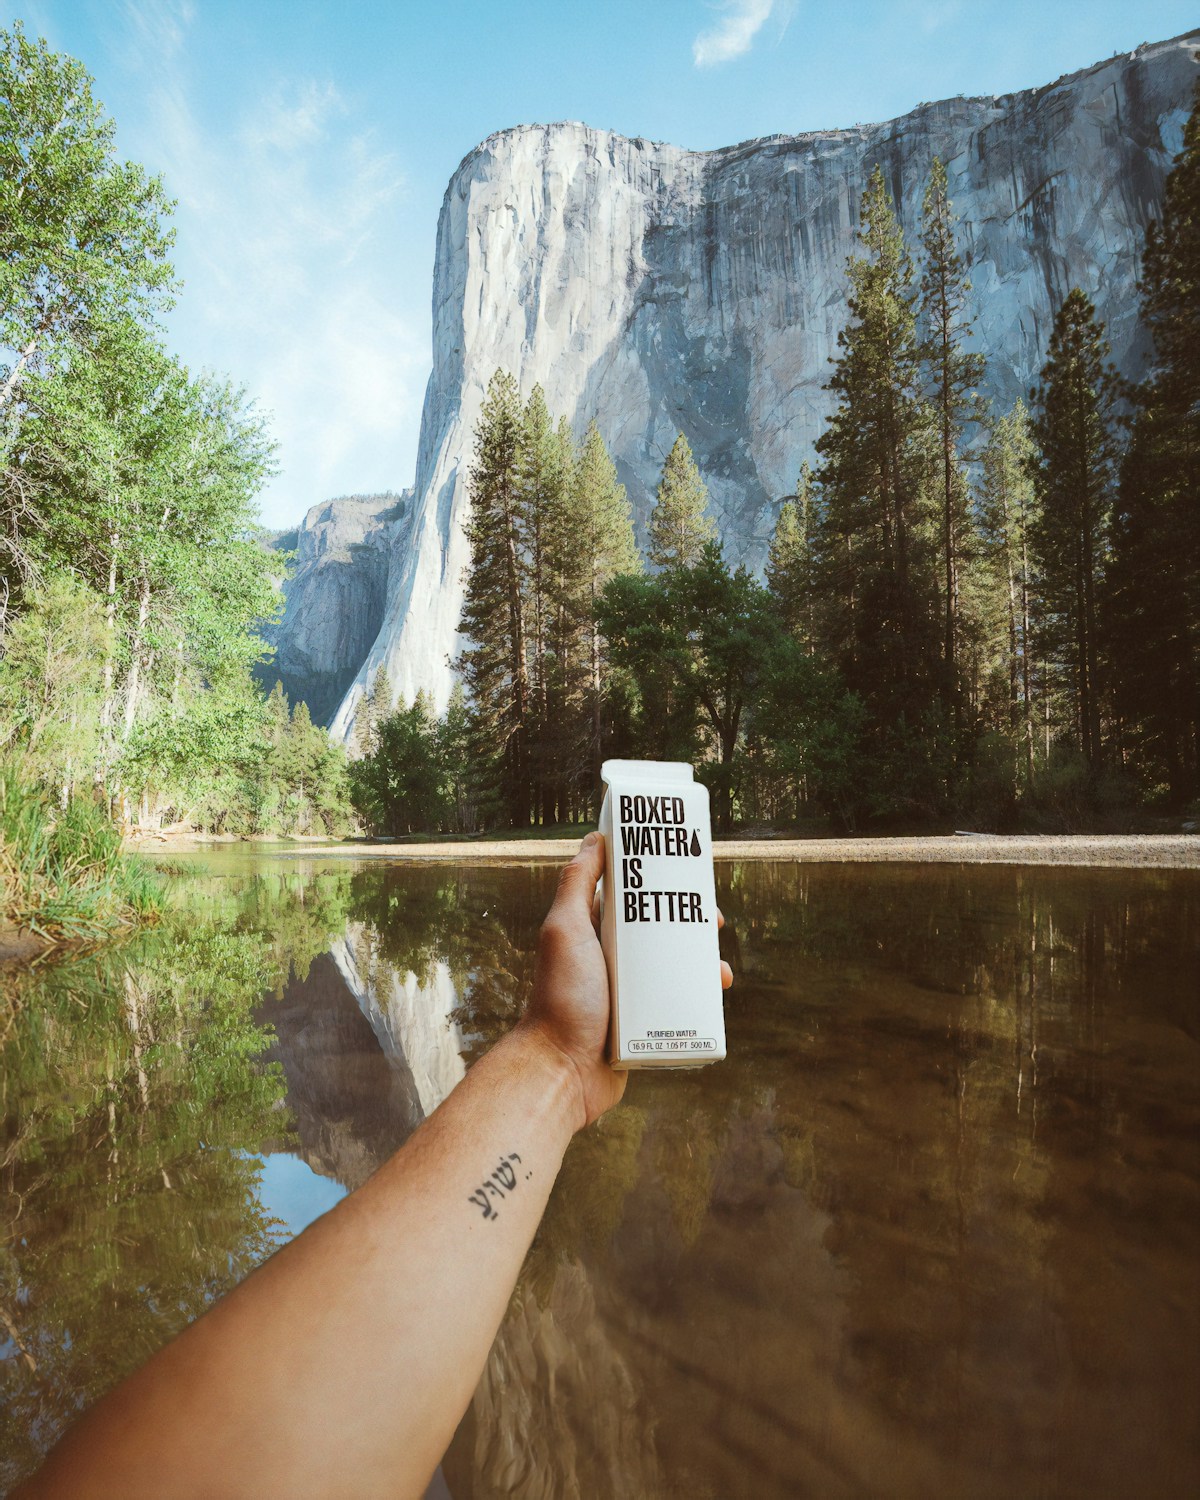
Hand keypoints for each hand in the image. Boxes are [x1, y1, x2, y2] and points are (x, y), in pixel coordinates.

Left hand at [521, 832, 732, 1130]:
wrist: (562, 1070)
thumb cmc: (561, 998)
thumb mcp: (565, 930)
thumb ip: (576, 883)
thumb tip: (595, 838)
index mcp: (593, 930)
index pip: (633, 893)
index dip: (662, 879)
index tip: (690, 872)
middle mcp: (611, 957)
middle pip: (662, 928)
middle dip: (692, 922)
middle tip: (715, 922)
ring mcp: (630, 991)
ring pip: (676, 965)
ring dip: (704, 961)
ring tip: (720, 968)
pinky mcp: (645, 1023)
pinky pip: (679, 1002)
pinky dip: (701, 995)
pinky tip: (717, 993)